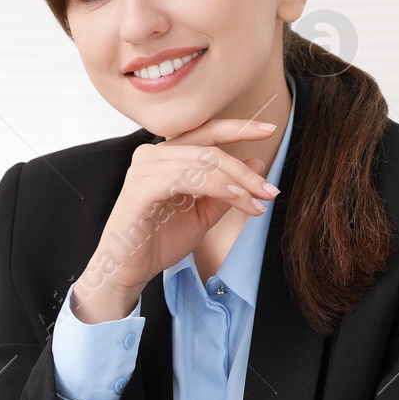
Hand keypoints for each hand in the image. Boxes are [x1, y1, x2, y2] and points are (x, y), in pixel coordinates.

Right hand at [74, 118, 279, 319]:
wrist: (127, 271)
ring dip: (236, 182)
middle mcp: (152, 155)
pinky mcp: (141, 188)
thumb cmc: (158, 242)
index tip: (270, 130)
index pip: (205, 133)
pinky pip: (186, 178)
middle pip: (209, 150)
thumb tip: (256, 162)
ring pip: (201, 162)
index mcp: (165, 156)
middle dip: (245, 171)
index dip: (238, 128)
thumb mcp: (202, 214)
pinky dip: (215, 186)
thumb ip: (225, 190)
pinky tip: (235, 197)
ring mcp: (144, 169)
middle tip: (271, 190)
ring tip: (257, 201)